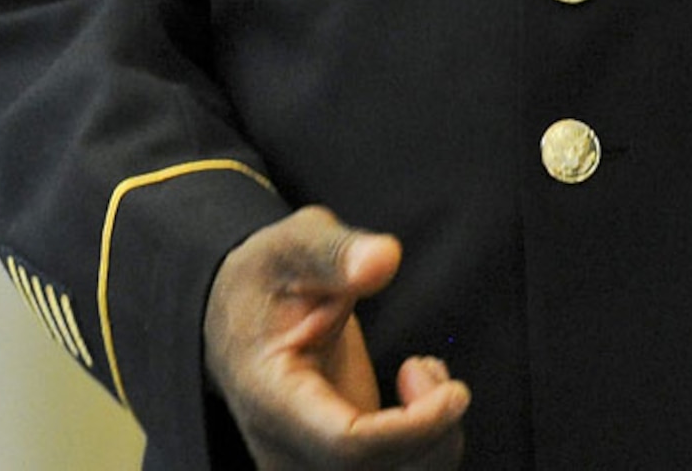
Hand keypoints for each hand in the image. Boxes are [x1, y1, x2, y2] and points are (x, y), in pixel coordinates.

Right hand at [203, 206, 468, 467]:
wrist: (235, 314)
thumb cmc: (267, 276)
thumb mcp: (294, 243)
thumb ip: (336, 251)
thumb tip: (386, 259)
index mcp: (272, 400)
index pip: (346, 446)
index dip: (412, 429)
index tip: (456, 391)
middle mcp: (287, 450)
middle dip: (429, 435)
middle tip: (424, 365)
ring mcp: (310, 464)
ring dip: (433, 443)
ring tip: (421, 372)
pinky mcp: (336, 463)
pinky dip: (424, 444)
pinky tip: (419, 392)